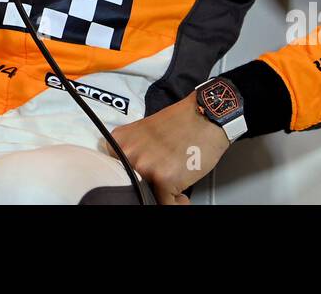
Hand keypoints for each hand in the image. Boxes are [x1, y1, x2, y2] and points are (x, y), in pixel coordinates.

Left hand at [111, 93, 229, 204]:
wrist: (206, 116)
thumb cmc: (181, 122)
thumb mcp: (144, 132)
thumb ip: (132, 151)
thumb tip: (128, 174)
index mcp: (119, 141)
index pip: (115, 172)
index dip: (133, 177)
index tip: (142, 179)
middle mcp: (128, 154)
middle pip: (131, 185)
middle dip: (148, 185)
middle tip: (163, 179)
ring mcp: (145, 167)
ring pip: (147, 196)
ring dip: (162, 194)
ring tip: (174, 184)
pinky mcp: (164, 179)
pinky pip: (166, 204)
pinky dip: (177, 202)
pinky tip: (182, 194)